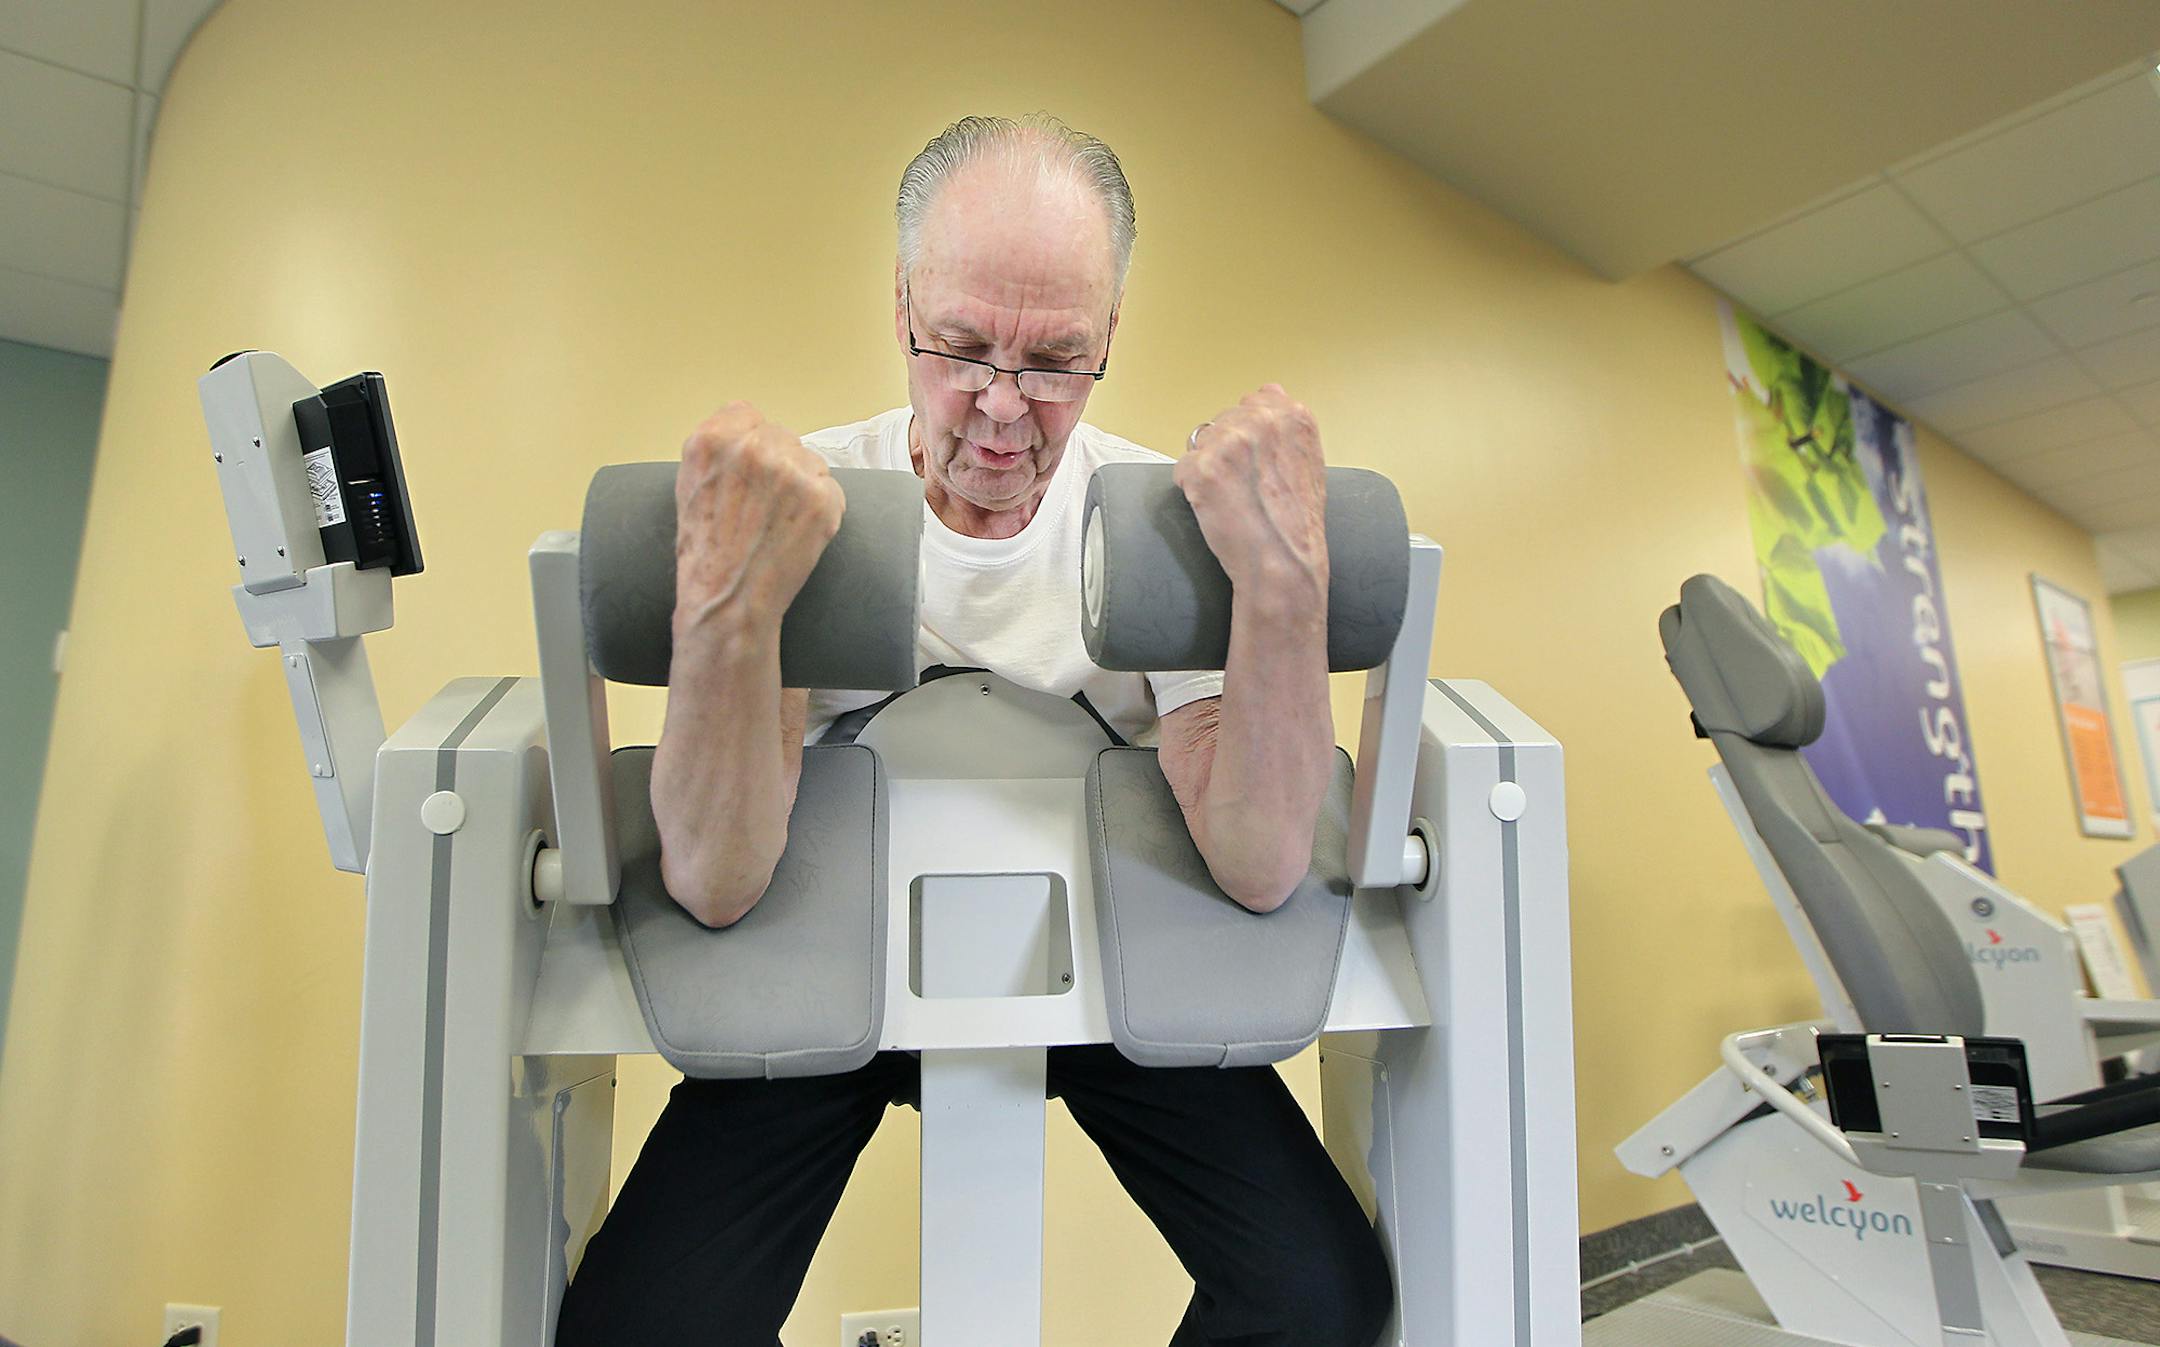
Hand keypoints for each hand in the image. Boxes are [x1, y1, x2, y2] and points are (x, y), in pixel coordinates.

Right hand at [674, 402, 844, 636]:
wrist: (727, 599)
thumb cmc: (705, 551)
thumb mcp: (689, 485)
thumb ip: (716, 449)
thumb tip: (748, 430)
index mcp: (713, 440)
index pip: (745, 414)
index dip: (747, 442)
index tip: (746, 471)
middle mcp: (753, 448)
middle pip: (781, 436)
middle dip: (777, 465)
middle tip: (763, 505)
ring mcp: (791, 471)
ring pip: (810, 460)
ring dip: (801, 484)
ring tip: (778, 521)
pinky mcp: (822, 498)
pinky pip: (830, 488)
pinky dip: (820, 508)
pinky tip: (796, 531)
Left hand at [1175, 385, 1327, 601]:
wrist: (1284, 562)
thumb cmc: (1298, 524)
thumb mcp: (1311, 461)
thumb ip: (1288, 425)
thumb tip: (1270, 393)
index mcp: (1293, 416)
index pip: (1254, 401)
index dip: (1248, 435)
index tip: (1256, 461)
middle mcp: (1262, 421)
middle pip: (1223, 421)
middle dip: (1225, 451)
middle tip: (1244, 486)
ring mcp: (1230, 443)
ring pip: (1201, 443)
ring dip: (1208, 468)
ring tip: (1232, 497)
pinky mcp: (1202, 468)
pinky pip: (1183, 469)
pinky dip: (1192, 489)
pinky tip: (1216, 507)